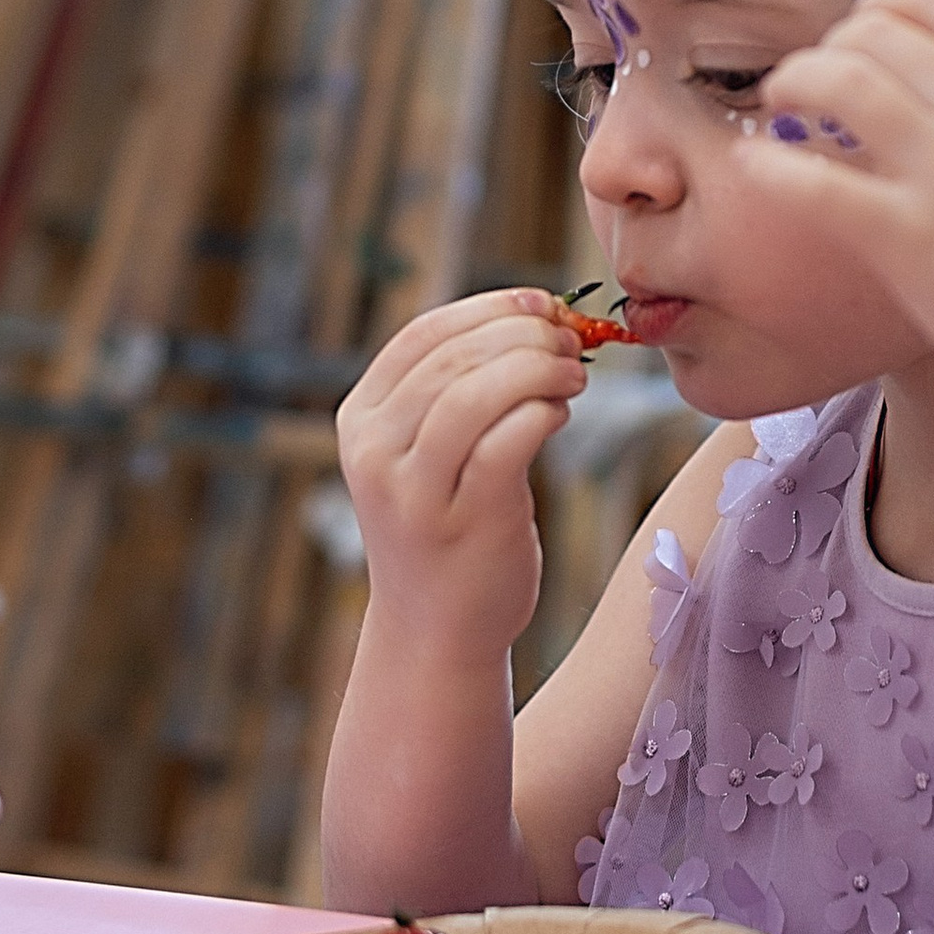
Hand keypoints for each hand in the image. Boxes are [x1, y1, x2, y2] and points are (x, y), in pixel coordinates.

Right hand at [336, 289, 585, 660]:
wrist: (435, 630)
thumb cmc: (446, 527)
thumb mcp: (422, 454)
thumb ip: (453, 390)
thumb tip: (532, 316)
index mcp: (360, 420)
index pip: (421, 335)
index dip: (488, 307)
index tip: (540, 302)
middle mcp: (375, 452)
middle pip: (453, 359)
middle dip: (522, 335)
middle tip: (570, 338)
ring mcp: (414, 491)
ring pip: (474, 394)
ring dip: (536, 368)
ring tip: (574, 373)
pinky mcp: (462, 522)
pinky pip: (505, 443)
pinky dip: (541, 413)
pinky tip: (560, 413)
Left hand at [742, 0, 933, 421]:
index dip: (874, 7)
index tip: (855, 39)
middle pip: (871, 30)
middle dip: (828, 48)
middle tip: (810, 85)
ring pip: (835, 80)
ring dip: (792, 83)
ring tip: (779, 108)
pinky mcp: (906, 238)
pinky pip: (810, 178)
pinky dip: (770, 165)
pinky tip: (754, 168)